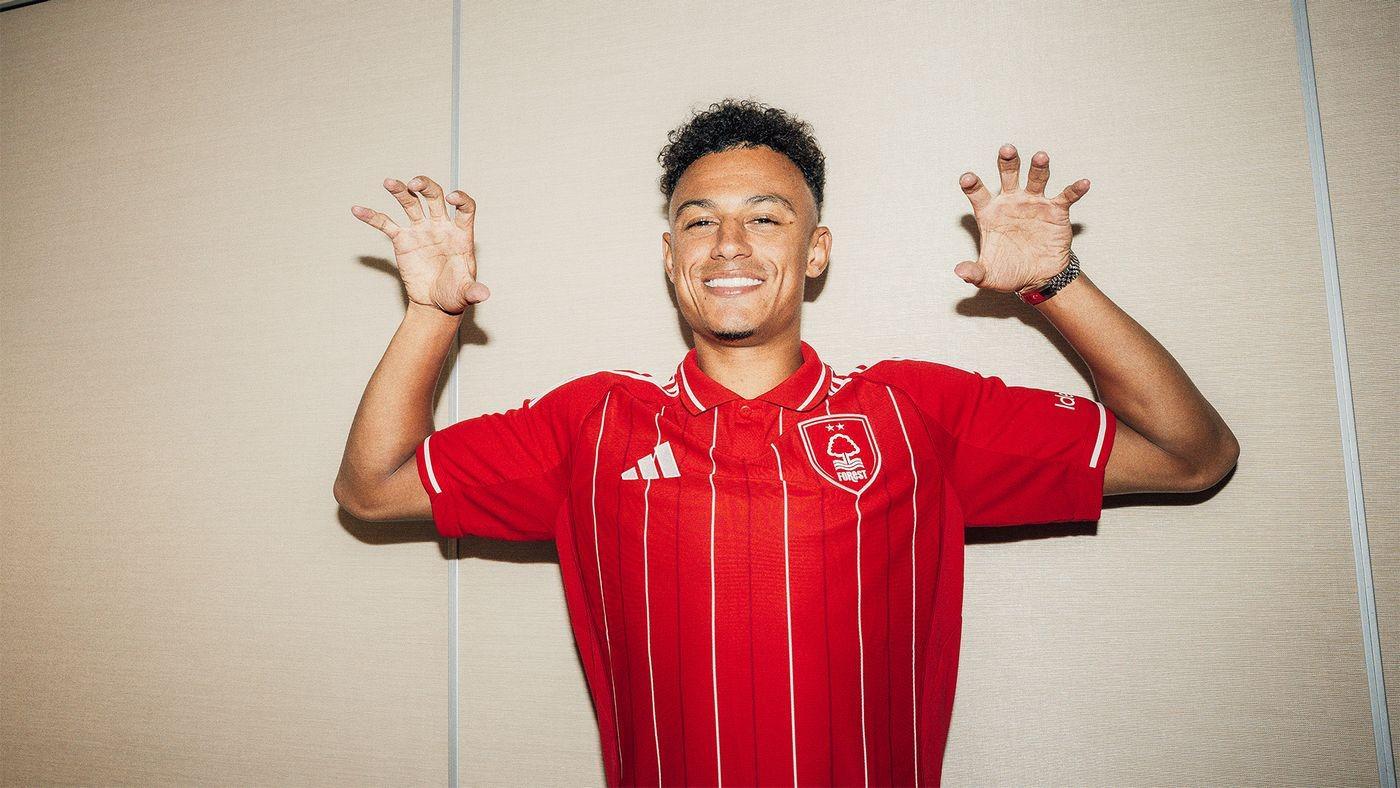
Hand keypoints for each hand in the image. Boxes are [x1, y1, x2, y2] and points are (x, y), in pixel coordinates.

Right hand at [351, 176, 488, 314]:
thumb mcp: (466, 293)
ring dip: (400, 191)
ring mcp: (421, 231)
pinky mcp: (403, 240)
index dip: (461, 199)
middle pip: (434, 197)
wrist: (435, 303)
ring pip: (410, 203)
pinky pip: (386, 224)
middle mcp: (441, 227)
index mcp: (461, 234)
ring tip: (389, 183)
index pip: (465, 208)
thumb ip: (474, 291)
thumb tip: (483, 294)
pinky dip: (372, 217)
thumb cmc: (455, 294)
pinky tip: (358, 210)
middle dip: (426, 187)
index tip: (452, 198)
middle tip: (414, 184)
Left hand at [954, 144, 1088, 293]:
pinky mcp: (1056, 210)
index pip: (978, 193)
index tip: (967, 178)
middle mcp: (1011, 202)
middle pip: (1008, 175)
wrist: (1038, 277)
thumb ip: (974, 272)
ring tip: (1040, 156)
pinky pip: (1066, 196)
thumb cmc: (1009, 271)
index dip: (972, 184)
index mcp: (990, 213)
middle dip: (1007, 162)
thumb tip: (959, 272)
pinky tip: (1083, 183)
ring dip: (1038, 167)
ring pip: (1036, 179)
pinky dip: (1075, 189)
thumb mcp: (988, 276)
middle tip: (1007, 150)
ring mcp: (1034, 203)